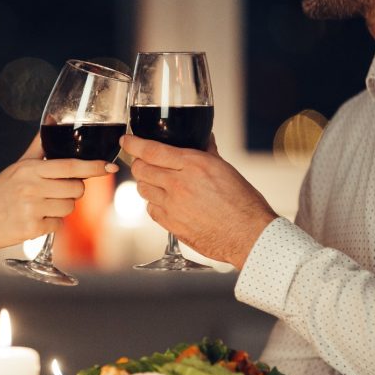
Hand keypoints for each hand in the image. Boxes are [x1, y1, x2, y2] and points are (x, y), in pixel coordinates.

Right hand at [0, 134, 117, 254]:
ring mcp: (32, 209)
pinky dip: (50, 224)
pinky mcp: (31, 229)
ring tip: (41, 206)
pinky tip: (34, 219)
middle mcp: (31, 188)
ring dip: (61, 208)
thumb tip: (52, 119)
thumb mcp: (17, 167)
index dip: (94, 167)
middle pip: (76, 189)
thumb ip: (39, 147)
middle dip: (72, 191)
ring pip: (70, 208)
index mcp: (29, 170)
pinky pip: (58, 225)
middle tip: (55, 192)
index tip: (109, 167)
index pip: (70, 166)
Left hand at [121, 134, 276, 267]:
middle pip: (141, 169)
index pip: (151, 150)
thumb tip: (203, 140)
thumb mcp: (226, 169)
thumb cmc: (243, 203)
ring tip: (158, 183)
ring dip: (146, 183)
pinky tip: (166, 203)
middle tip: (144, 163)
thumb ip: (208, 152)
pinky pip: (151, 209)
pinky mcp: (171, 224)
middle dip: (139, 164)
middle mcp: (179, 184)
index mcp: (193, 165)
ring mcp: (172, 205)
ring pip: (143, 189)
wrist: (248, 234)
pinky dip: (154, 204)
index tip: (126, 141)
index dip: (133, 144)